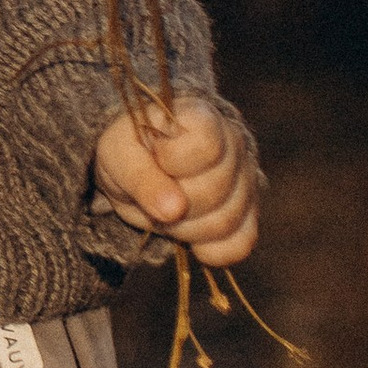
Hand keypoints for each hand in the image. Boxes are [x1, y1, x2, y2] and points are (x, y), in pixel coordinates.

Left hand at [92, 96, 260, 267]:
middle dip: (172, 203)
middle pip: (214, 191)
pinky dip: (208, 250)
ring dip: (184, 228)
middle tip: (154, 192)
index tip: (154, 154)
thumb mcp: (119, 154)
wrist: (138, 162)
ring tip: (165, 211)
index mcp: (203, 117)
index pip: (206, 147)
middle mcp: (234, 146)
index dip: (172, 160)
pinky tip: (189, 236)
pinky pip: (239, 244)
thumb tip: (173, 210)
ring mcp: (246, 181)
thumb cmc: (131, 149)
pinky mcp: (248, 214)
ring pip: (226, 222)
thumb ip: (141, 176)